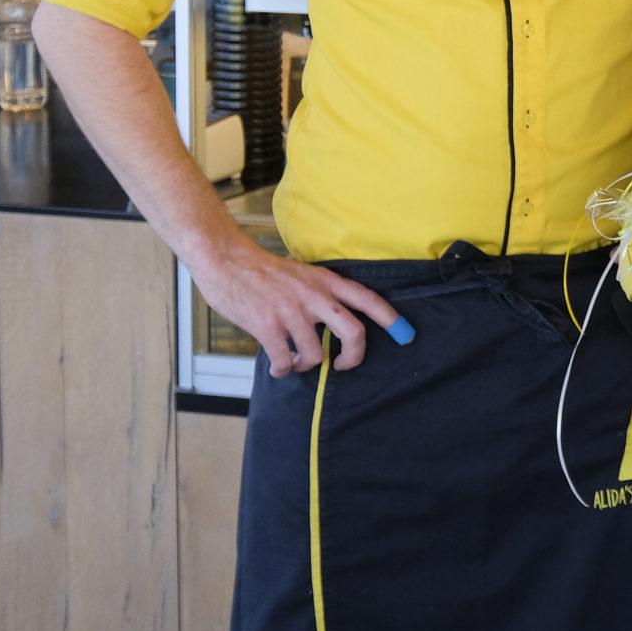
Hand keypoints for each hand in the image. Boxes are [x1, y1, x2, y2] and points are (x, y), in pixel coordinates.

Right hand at [192, 234, 403, 378]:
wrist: (226, 260)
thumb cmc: (263, 270)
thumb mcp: (302, 273)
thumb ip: (321, 292)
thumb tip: (336, 316)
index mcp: (326, 281)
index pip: (368, 299)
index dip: (391, 320)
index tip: (405, 335)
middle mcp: (314, 296)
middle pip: (354, 332)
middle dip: (354, 357)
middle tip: (343, 365)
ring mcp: (291, 311)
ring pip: (316, 355)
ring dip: (306, 365)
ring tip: (296, 361)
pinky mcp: (268, 326)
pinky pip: (285, 361)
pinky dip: (283, 370)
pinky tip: (278, 366)